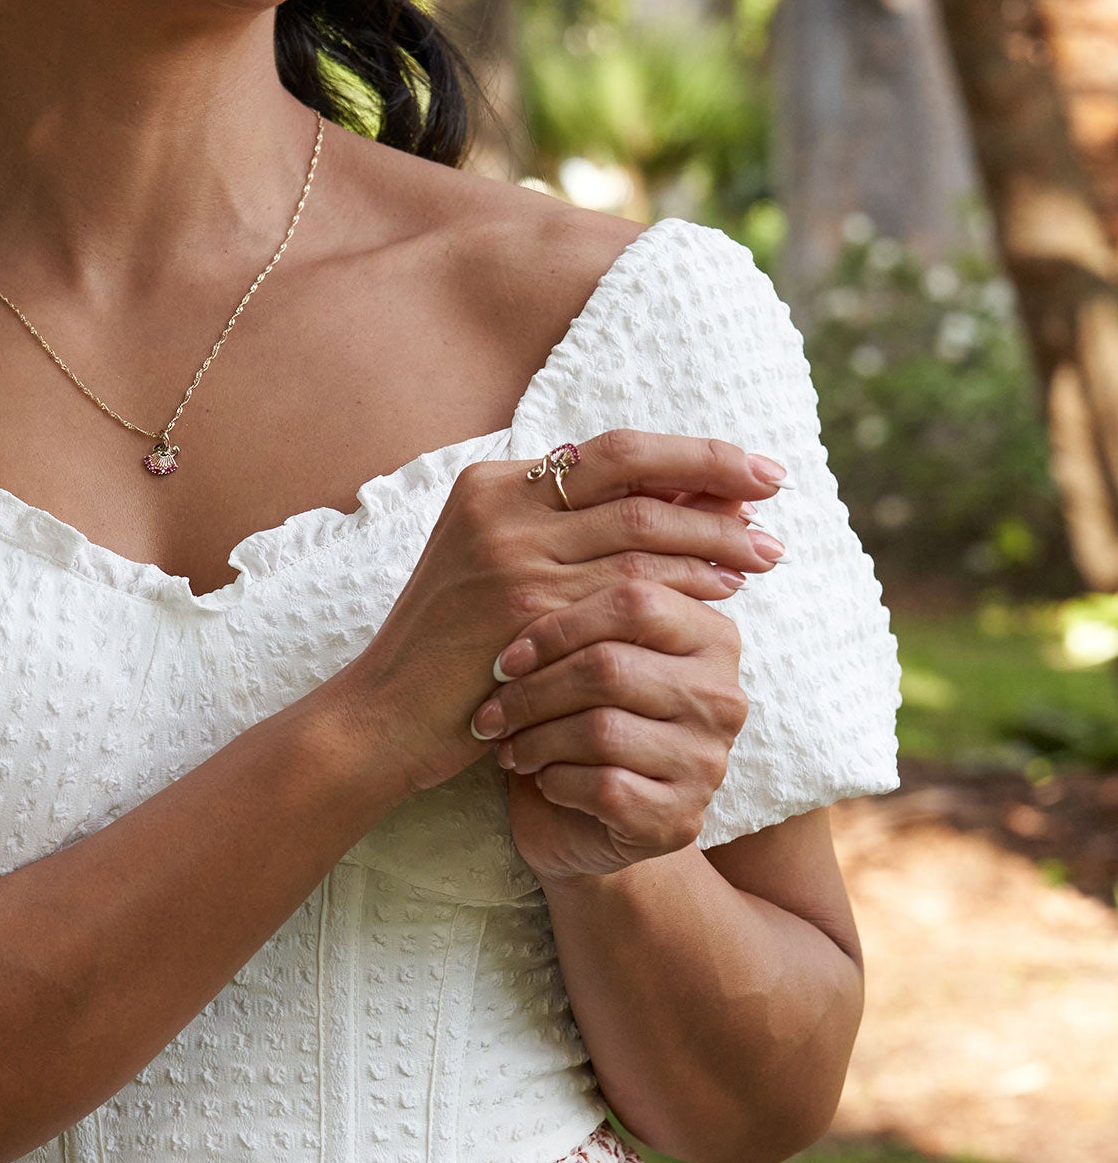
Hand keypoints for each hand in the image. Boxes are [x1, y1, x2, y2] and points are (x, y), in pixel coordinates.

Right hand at [328, 428, 781, 797]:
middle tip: (775, 493)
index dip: (686, 455)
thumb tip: (676, 497)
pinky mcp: (527, 609)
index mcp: (490, 484)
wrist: (388, 711)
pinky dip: (685, 583)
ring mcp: (510, 556)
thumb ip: (561, 529)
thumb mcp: (493, 564)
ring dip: (713, 535)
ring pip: (639, 528)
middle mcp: (498, 507)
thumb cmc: (454, 645)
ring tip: (764, 549)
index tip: (748, 468)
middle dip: (714, 478)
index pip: (609, 451)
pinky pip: (629, 587)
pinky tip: (724, 591)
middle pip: (631, 474)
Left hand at [470, 579, 750, 880]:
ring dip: (536, 738)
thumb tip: (562, 498)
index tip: (504, 655)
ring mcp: (709, 759)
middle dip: (533, 690)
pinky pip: (605, 786)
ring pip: (602, 729)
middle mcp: (723, 694)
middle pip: (610, 666)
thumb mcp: (579, 641)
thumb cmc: (568, 706)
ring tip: (508, 742)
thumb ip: (586, 574)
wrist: (572, 808)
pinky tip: (540, 777)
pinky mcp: (683, 818)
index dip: (557, 625)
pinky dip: (554, 780)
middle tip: (492, 708)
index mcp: (710, 632)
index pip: (635, 598)